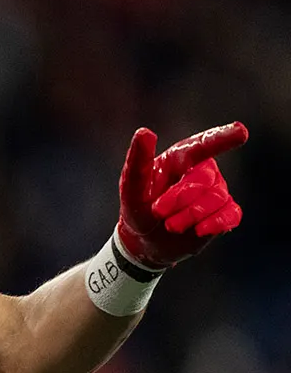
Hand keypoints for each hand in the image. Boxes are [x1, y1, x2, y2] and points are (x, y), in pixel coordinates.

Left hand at [116, 122, 247, 269]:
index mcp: (180, 158)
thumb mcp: (131, 187)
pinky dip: (216, 223)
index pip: (202, 144)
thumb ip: (137, 160)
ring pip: (216, 198)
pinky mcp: (225, 213)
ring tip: (170, 225)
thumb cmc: (138, 208)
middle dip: (179, 198)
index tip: (241, 132)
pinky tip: (199, 230)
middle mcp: (202, 171)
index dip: (221, 138)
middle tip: (158, 212)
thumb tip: (144, 131)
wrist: (145, 241)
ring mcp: (216, 192)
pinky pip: (231, 214)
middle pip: (204, 179)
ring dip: (190, 215)